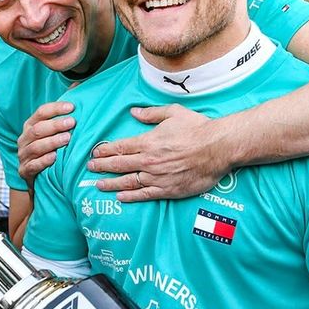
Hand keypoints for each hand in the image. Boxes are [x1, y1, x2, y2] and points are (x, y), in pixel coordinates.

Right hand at [18, 101, 75, 185]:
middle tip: (72, 123)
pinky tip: (55, 157)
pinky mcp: (24, 171)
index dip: (56, 108)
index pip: (41, 112)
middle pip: (38, 129)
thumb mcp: (53, 131)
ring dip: (52, 142)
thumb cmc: (49, 149)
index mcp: (30, 126)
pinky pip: (33, 165)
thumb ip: (63, 112)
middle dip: (55, 125)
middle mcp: (24, 139)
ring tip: (67, 139)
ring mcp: (23, 155)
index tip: (72, 107)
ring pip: (35, 147)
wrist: (37, 178)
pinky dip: (44, 161)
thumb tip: (76, 86)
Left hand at [88, 105, 227, 202]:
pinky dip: (131, 196)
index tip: (94, 153)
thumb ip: (151, 113)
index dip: (105, 151)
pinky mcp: (168, 190)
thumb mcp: (173, 113)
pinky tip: (120, 197)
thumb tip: (133, 112)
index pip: (120, 147)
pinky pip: (145, 195)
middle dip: (102, 167)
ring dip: (111, 183)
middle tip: (90, 168)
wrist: (218, 148)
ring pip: (128, 182)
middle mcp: (149, 161)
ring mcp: (158, 177)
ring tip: (99, 185)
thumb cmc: (197, 128)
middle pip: (119, 165)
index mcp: (148, 142)